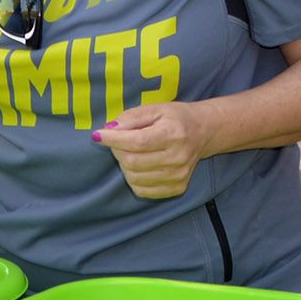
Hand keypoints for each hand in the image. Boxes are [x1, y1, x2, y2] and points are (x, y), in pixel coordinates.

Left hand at [93, 102, 209, 199]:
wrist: (203, 132)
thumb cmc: (174, 119)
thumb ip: (130, 118)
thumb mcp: (154, 109)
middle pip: (132, 162)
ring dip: (124, 165)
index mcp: (173, 135)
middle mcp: (178, 157)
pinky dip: (134, 179)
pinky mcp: (177, 188)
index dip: (113, 140)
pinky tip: (140, 166)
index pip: (137, 142)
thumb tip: (108, 130)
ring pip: (134, 178)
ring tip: (131, 152)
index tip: (97, 135)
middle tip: (118, 141)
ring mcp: (179, 176)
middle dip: (117, 150)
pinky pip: (142, 190)